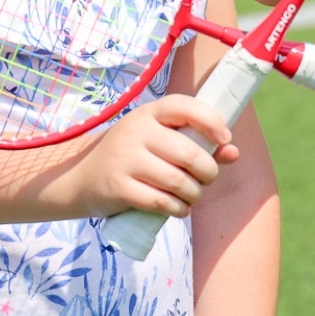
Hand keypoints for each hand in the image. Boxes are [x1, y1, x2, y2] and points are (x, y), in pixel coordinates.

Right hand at [74, 95, 239, 218]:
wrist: (80, 178)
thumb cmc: (130, 157)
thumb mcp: (158, 141)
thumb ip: (195, 143)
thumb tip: (233, 153)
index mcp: (148, 113)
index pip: (183, 106)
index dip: (210, 121)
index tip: (225, 139)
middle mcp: (135, 131)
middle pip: (187, 152)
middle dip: (208, 171)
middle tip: (207, 179)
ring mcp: (124, 159)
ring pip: (177, 180)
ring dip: (194, 194)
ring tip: (193, 196)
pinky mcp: (117, 187)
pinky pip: (159, 201)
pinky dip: (177, 209)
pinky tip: (179, 209)